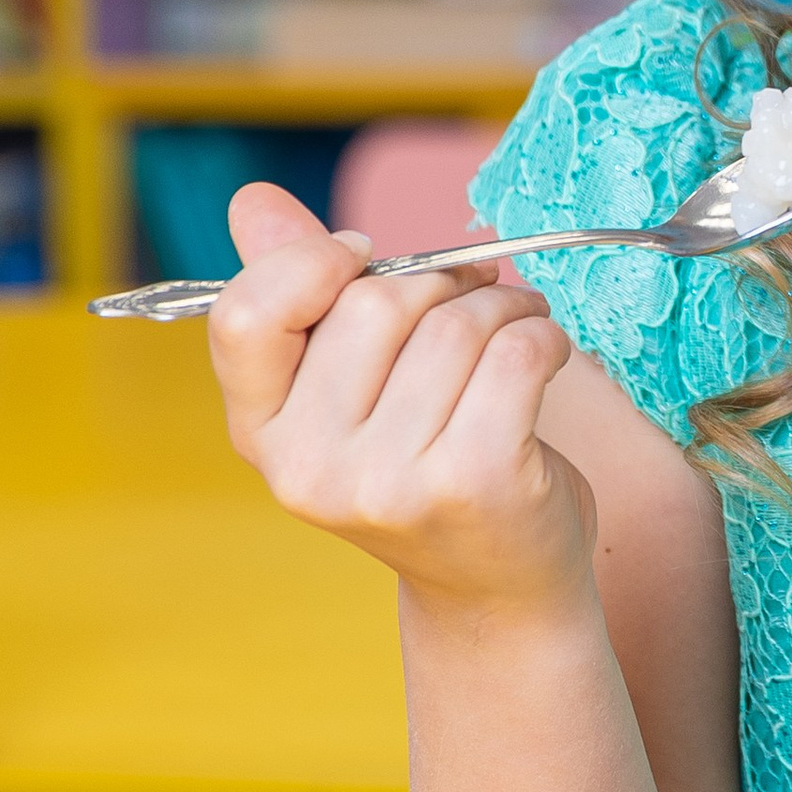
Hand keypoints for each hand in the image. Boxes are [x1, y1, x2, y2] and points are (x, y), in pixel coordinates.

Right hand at [207, 182, 596, 620]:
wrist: (497, 589)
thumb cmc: (425, 467)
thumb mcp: (349, 392)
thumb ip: (302, 295)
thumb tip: (252, 201)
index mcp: (261, 433)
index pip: (245, 315)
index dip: (312, 263)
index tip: (367, 257)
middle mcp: (309, 466)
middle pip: (374, 303)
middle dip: (442, 282)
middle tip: (478, 296)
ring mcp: (387, 483)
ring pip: (456, 324)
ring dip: (505, 306)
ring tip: (519, 326)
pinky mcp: (472, 482)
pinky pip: (517, 353)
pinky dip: (544, 335)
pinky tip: (546, 356)